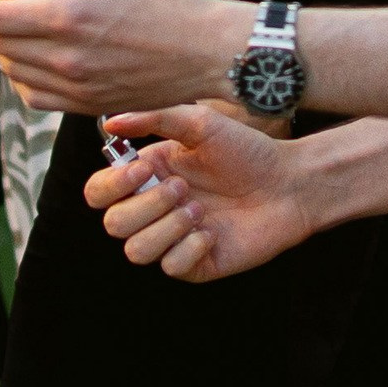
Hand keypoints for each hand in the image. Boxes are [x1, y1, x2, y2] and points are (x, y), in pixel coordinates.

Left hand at [0, 0, 247, 111]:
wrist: (210, 53)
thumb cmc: (168, 10)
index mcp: (69, 18)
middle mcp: (67, 57)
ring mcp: (77, 88)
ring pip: (12, 73)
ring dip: (2, 50)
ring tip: (12, 29)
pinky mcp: (89, 107)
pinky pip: (37, 97)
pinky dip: (23, 78)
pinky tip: (33, 60)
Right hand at [85, 103, 317, 280]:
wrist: (289, 182)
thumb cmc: (245, 149)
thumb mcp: (198, 123)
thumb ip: (153, 119)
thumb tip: (110, 124)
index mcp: (146, 177)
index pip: (98, 193)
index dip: (112, 186)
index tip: (144, 170)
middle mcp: (153, 211)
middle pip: (114, 225)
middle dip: (147, 206)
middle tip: (184, 188)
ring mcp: (173, 240)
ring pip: (137, 252)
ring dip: (167, 229)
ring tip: (200, 211)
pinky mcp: (196, 264)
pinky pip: (171, 267)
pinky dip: (190, 248)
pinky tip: (213, 232)